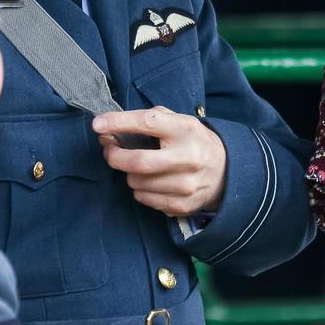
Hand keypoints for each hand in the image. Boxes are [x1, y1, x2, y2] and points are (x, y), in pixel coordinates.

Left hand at [93, 106, 226, 215]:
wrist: (226, 172)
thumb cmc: (194, 142)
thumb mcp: (182, 122)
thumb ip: (153, 119)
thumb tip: (112, 125)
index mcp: (186, 130)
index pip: (147, 123)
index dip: (118, 123)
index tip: (98, 124)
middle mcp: (187, 158)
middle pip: (137, 162)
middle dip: (114, 156)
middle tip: (109, 149)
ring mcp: (185, 185)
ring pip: (136, 182)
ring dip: (129, 174)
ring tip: (139, 166)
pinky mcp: (181, 205)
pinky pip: (144, 199)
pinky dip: (140, 189)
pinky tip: (151, 181)